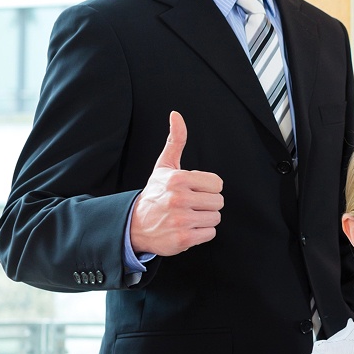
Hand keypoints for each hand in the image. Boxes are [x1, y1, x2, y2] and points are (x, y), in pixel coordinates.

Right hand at [130, 112, 223, 256]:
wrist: (134, 224)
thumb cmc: (155, 193)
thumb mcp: (164, 166)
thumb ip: (175, 140)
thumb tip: (176, 114)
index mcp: (178, 179)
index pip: (218, 184)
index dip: (208, 188)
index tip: (194, 190)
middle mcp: (179, 199)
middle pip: (219, 202)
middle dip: (207, 204)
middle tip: (190, 204)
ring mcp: (181, 220)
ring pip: (216, 218)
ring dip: (204, 219)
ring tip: (187, 216)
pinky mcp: (183, 239)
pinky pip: (210, 234)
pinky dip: (201, 233)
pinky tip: (186, 228)